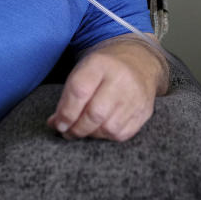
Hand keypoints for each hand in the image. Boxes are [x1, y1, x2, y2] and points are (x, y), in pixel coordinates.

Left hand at [46, 36, 167, 141]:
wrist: (138, 62)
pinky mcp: (144, 112)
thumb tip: (56, 124)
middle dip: (76, 128)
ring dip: (91, 134)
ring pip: (108, 128)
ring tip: (82, 130)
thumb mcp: (83, 70)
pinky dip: (106, 136)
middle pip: (95, 113)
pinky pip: (121, 134)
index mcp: (100, 64)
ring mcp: (136, 97)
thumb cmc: (103, 70)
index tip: (57, 124)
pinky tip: (99, 130)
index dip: (65, 113)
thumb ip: (68, 96)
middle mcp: (121, 79)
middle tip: (67, 132)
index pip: (79, 91)